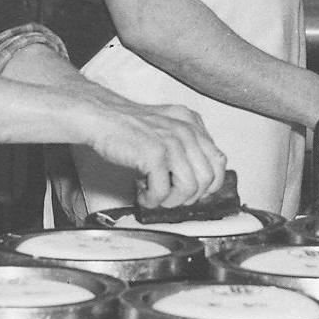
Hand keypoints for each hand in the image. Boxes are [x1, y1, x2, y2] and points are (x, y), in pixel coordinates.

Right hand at [75, 91, 229, 209]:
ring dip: (171, 201)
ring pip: (189, 188)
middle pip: (208, 178)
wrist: (100, 117)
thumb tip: (198, 181)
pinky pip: (163, 191)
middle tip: (170, 196)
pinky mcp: (154, 154)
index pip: (219, 161)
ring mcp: (172, 142)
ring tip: (154, 196)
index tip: (194, 192)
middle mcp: (187, 130)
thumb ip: (185, 145)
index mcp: (192, 123)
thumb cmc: (128, 127)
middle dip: (190, 196)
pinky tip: (142, 193)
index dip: (209, 184)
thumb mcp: (166, 127)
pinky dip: (152, 200)